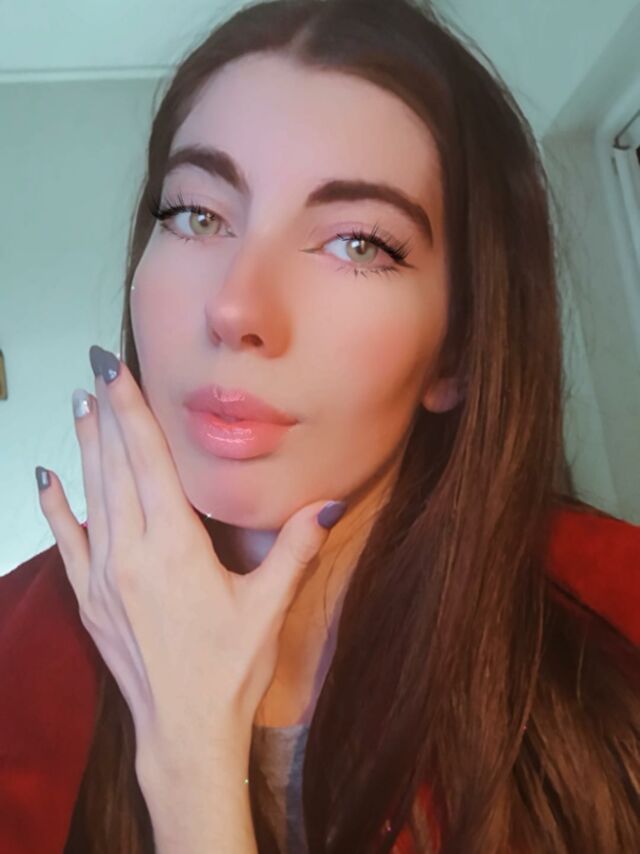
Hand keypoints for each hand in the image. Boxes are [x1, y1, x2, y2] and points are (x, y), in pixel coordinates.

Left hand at [35, 345, 345, 767]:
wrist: (185, 734)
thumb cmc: (231, 670)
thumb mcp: (270, 607)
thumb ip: (296, 547)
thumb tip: (331, 501)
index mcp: (176, 546)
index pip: (150, 460)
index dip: (132, 410)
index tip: (114, 370)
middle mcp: (132, 553)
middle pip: (115, 467)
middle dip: (106, 413)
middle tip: (96, 370)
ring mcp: (104, 577)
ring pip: (90, 495)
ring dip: (85, 447)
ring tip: (80, 405)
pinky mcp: (90, 601)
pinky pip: (66, 542)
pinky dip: (55, 508)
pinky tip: (45, 479)